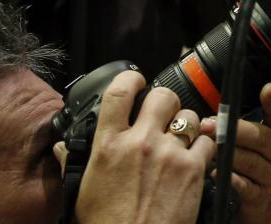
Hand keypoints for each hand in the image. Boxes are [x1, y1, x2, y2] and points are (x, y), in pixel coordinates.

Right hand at [73, 72, 212, 223]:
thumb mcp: (80, 192)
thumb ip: (73, 163)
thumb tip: (62, 148)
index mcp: (108, 145)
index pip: (119, 92)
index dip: (131, 78)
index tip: (136, 79)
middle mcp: (140, 142)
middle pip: (162, 96)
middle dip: (165, 102)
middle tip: (164, 114)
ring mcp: (169, 153)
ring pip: (189, 116)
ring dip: (187, 124)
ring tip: (181, 139)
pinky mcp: (193, 169)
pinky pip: (208, 142)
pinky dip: (205, 147)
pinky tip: (197, 158)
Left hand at [199, 83, 270, 223]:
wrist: (263, 201)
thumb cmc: (253, 162)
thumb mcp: (254, 142)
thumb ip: (238, 126)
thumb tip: (209, 118)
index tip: (269, 88)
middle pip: (260, 137)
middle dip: (233, 130)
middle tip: (208, 125)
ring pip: (250, 161)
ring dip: (227, 155)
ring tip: (209, 150)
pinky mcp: (261, 196)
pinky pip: (244, 186)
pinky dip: (230, 178)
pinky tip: (216, 173)